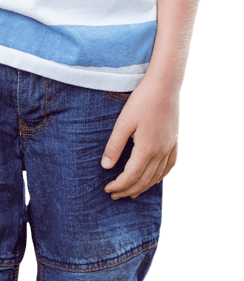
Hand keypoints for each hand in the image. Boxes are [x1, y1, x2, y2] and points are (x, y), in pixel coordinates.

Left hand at [101, 73, 179, 198]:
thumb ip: (115, 145)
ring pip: (158, 176)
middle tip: (114, 195)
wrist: (165, 85)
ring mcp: (170, 147)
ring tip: (130, 192)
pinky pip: (169, 166)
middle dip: (128, 190)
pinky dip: (160, 177)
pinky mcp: (174, 141)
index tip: (107, 189)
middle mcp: (161, 152)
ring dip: (143, 187)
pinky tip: (153, 178)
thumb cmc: (142, 100)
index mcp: (147, 149)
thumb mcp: (124, 122)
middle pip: (144, 180)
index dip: (119, 186)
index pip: (131, 176)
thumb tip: (106, 166)